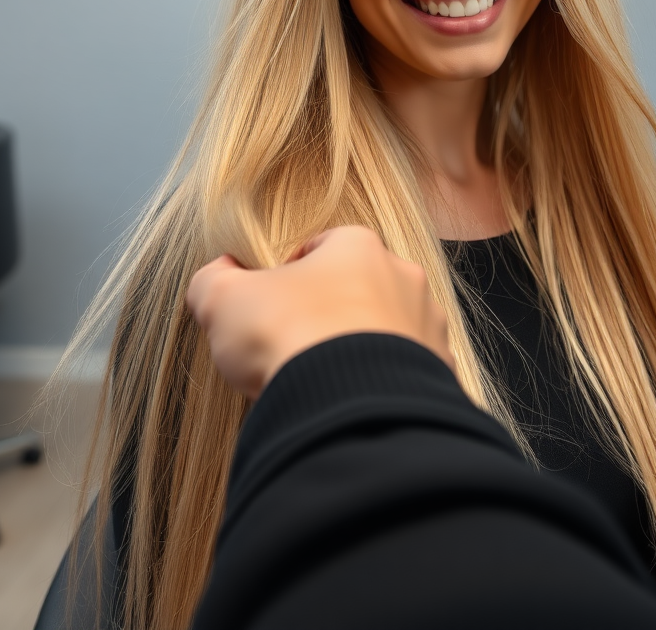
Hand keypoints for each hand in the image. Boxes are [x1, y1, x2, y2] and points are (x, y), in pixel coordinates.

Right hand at [186, 226, 454, 399]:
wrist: (348, 409)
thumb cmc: (288, 337)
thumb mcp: (224, 300)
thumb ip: (213, 279)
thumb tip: (215, 276)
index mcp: (358, 247)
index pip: (321, 248)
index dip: (289, 276)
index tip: (270, 309)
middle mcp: (404, 278)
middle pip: (359, 289)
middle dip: (329, 314)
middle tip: (295, 348)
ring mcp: (428, 328)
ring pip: (388, 332)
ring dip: (361, 350)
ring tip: (325, 382)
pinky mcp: (442, 376)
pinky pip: (409, 377)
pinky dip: (383, 387)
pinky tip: (354, 406)